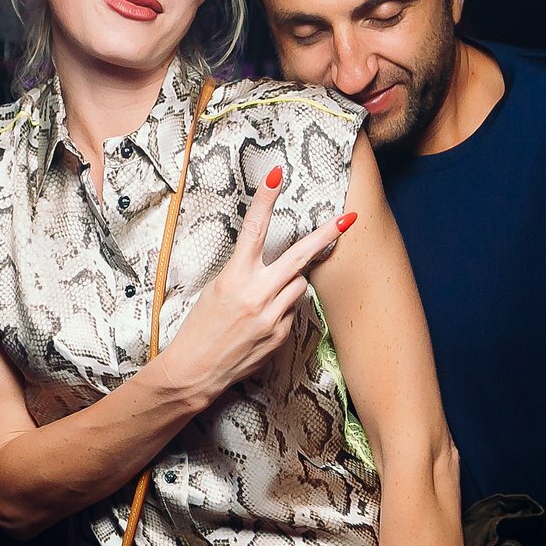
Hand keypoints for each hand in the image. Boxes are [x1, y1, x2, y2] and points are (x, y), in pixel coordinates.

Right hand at [158, 168, 356, 401]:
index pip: (254, 229)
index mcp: (234, 277)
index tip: (277, 174)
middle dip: (326, 235)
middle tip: (349, 217)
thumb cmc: (200, 328)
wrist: (195, 371)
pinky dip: (281, 311)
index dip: (266, 199)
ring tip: (262, 300)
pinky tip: (260, 324)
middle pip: (300, 257)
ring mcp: (271, 317)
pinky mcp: (280, 336)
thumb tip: (281, 270)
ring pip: (298, 285)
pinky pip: (291, 311)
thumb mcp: (217, 291)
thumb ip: (248, 276)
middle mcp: (256, 295)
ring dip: (289, 284)